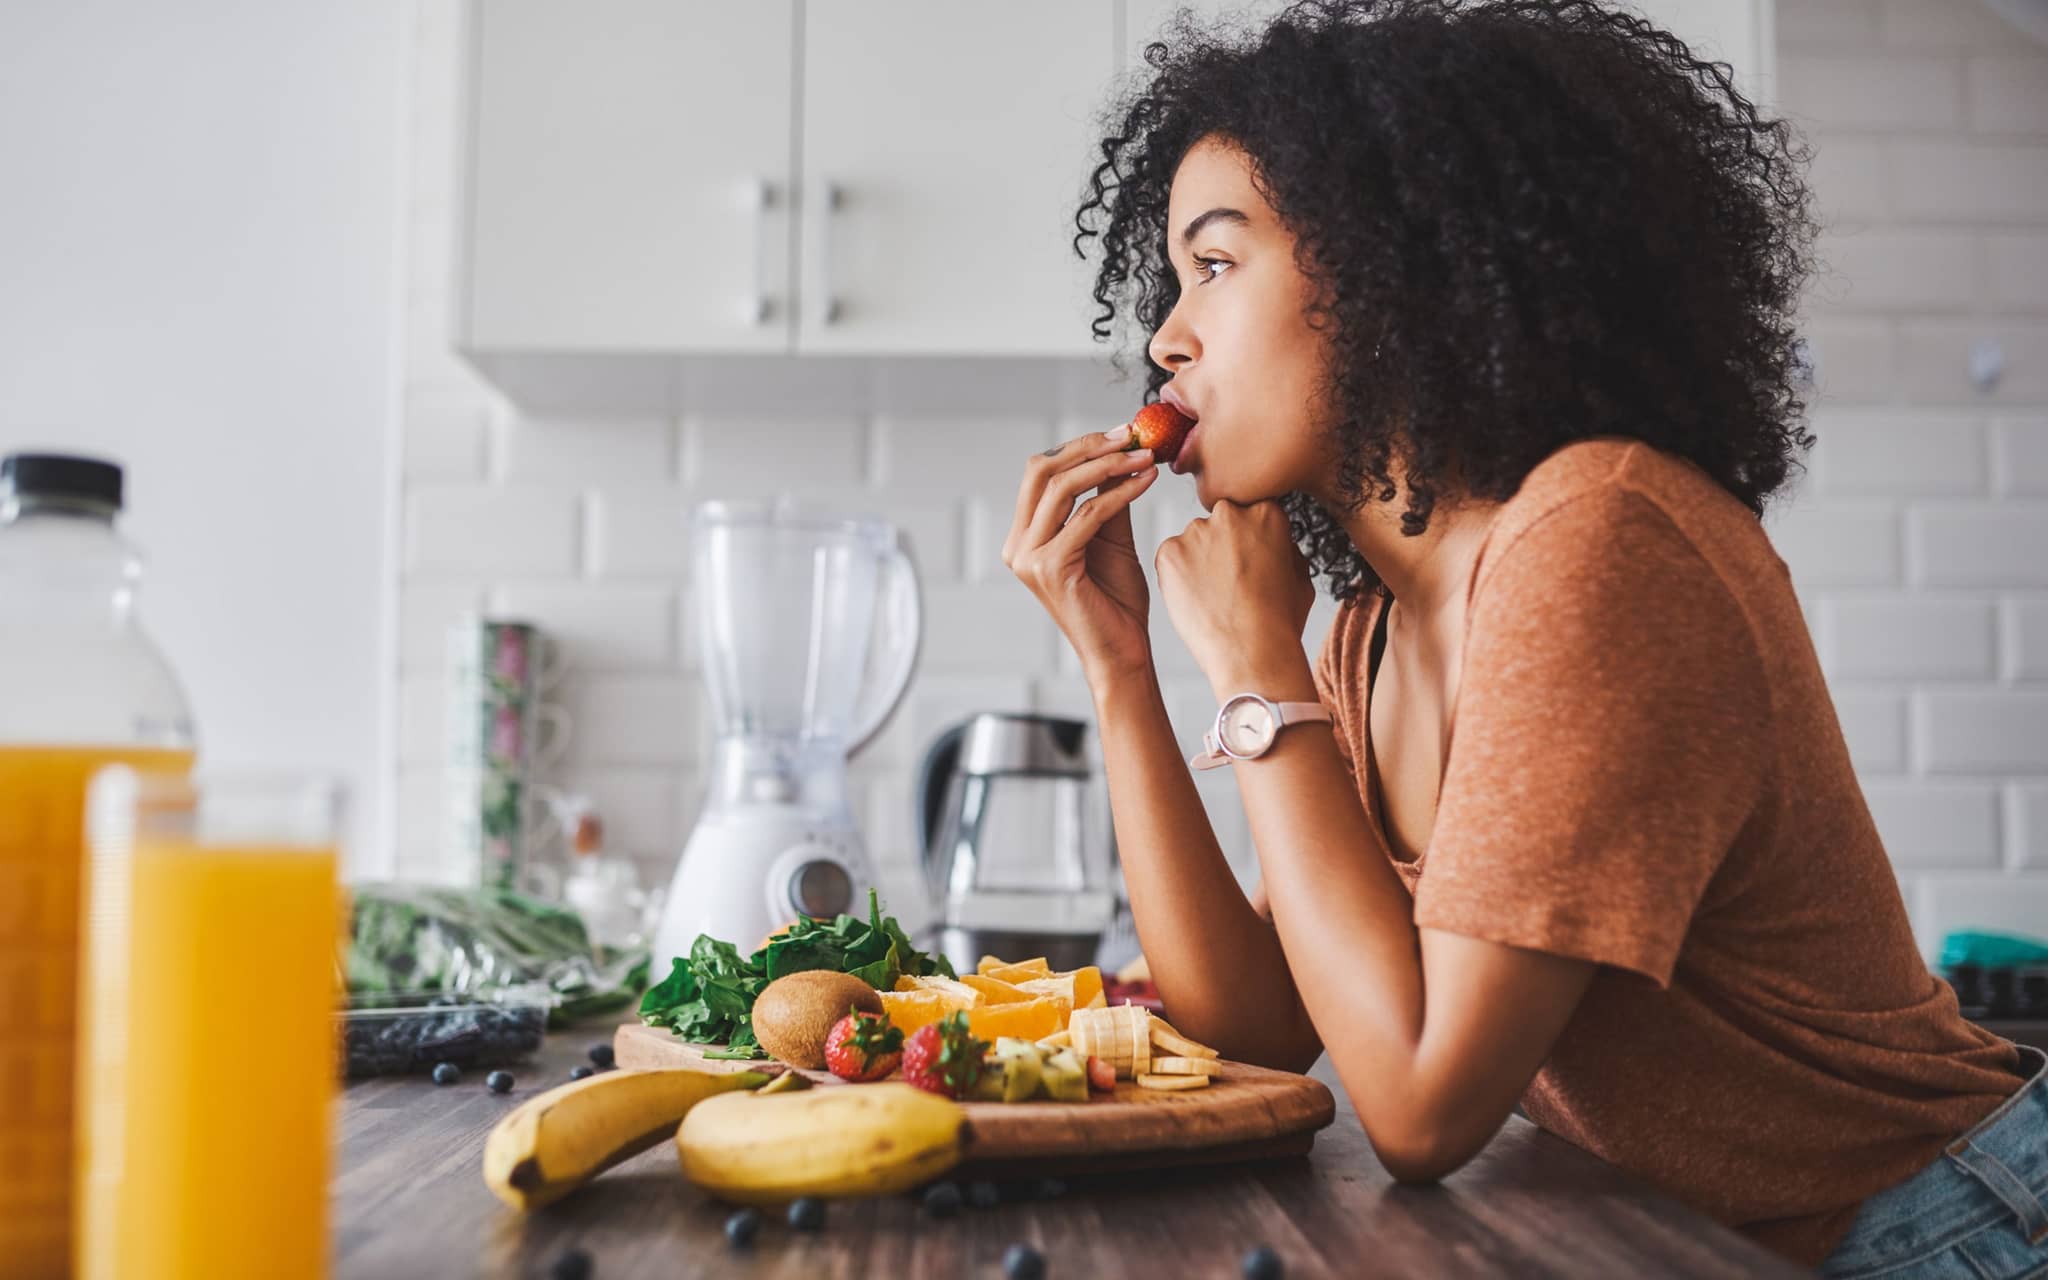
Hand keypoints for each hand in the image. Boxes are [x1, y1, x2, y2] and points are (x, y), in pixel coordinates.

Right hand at [1001, 423, 1162, 684]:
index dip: (1079, 446)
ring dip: (1107, 465)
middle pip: (1041, 471)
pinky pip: (1088, 515)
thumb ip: (1106, 499)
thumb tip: (1118, 452)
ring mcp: (1029, 558)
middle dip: (1088, 447)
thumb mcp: (1110, 538)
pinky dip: (1120, 493)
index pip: (1040, 473)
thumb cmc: (1116, 602)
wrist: (1122, 652)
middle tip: (1130, 435)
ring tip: (1144, 455)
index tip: (1121, 433)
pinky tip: (1146, 481)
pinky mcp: (1050, 568)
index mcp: (1024, 536)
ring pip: (1062, 488)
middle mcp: (1018, 546)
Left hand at [1155, 500, 1316, 695]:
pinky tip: (1196, 601)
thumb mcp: (1300, 576)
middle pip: (1219, 524)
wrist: (1252, 652)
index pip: (1250, 515)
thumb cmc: (1280, 621)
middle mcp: (1228, 513)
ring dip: (1199, 561)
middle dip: (1223, 547)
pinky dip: (1178, 577)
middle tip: (1230, 582)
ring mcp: (1196, 531)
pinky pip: (1170, 559)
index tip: (1249, 563)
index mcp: (1265, 512)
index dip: (1249, 542)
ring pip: (1193, 542)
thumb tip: (1273, 542)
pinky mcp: (1168, 552)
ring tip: (1213, 597)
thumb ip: (1284, 547)